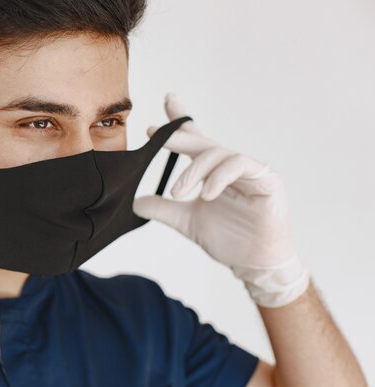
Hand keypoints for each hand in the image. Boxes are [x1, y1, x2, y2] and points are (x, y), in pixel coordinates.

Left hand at [133, 93, 309, 307]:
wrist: (253, 264)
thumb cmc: (228, 240)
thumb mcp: (187, 222)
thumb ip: (163, 210)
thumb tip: (135, 202)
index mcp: (213, 172)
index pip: (196, 140)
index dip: (181, 121)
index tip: (165, 104)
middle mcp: (231, 166)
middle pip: (204, 142)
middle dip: (179, 136)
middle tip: (156, 136)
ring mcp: (251, 171)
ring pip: (220, 153)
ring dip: (194, 170)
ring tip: (178, 192)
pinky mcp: (267, 179)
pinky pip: (242, 165)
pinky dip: (220, 177)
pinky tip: (206, 194)